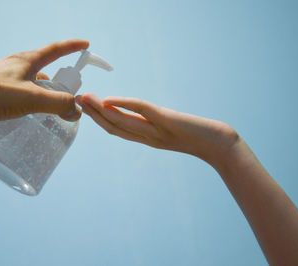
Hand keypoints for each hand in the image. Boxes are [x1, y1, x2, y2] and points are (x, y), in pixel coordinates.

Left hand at [0, 39, 88, 128]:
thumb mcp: (31, 97)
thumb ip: (57, 103)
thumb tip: (76, 110)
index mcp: (27, 61)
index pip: (55, 50)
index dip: (72, 47)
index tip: (85, 45)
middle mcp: (17, 66)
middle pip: (45, 69)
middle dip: (59, 80)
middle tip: (67, 94)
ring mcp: (5, 78)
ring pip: (32, 84)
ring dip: (43, 94)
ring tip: (49, 110)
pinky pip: (20, 94)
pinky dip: (30, 102)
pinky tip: (29, 115)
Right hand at [76, 93, 238, 165]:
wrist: (222, 146)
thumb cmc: (201, 137)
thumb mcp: (174, 130)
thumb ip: (158, 124)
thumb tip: (144, 116)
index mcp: (148, 139)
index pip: (118, 130)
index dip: (99, 120)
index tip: (84, 108)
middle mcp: (148, 137)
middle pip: (115, 126)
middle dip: (94, 114)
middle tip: (76, 101)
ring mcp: (156, 130)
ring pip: (123, 121)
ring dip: (101, 110)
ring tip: (84, 98)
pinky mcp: (168, 121)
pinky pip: (142, 112)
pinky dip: (124, 106)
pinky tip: (108, 101)